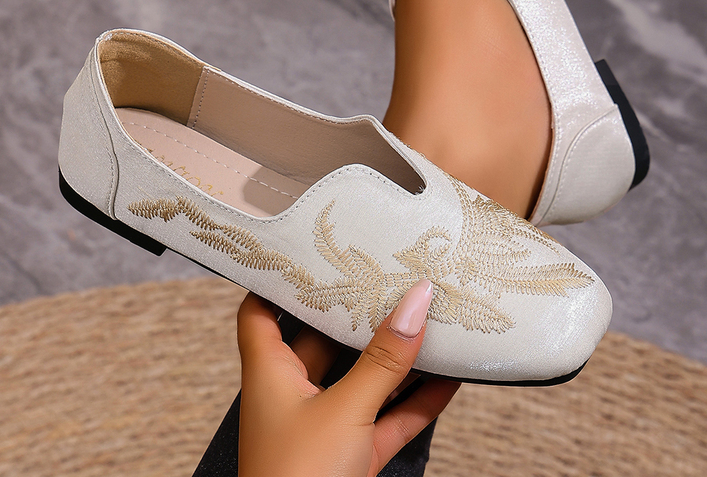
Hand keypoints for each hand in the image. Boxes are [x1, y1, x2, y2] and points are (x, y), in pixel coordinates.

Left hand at [237, 280, 459, 476]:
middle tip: (386, 276)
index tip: (306, 251)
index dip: (276, 280)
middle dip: (355, 313)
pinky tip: (447, 379)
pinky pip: (388, 417)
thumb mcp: (344, 410)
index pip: (259, 312)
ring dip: (394, 356)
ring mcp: (326, 425)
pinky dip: (415, 400)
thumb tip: (415, 303)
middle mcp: (294, 393)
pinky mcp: (352, 456)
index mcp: (270, 373)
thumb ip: (383, 360)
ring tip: (426, 319)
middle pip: (322, 338)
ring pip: (363, 378)